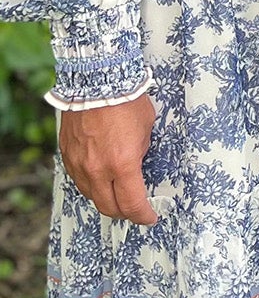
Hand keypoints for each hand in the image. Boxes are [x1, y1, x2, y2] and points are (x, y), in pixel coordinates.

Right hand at [58, 94, 158, 224]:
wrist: (97, 81)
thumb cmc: (127, 100)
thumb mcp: (146, 127)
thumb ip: (140, 151)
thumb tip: (135, 163)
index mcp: (123, 164)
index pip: (132, 204)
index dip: (143, 215)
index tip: (150, 216)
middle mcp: (99, 170)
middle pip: (109, 207)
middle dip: (125, 213)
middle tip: (135, 210)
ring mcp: (80, 165)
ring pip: (92, 196)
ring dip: (106, 199)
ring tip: (118, 195)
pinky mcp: (68, 157)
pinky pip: (80, 180)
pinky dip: (92, 185)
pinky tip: (101, 179)